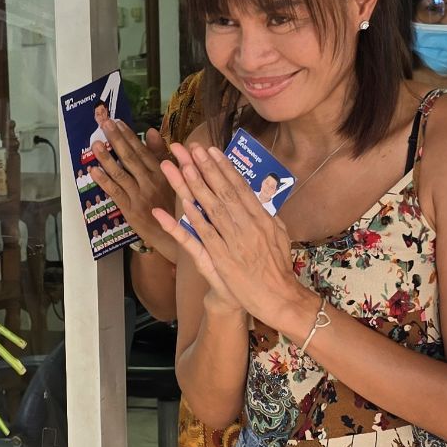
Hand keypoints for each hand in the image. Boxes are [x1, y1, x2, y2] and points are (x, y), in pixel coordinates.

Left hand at [84, 107, 181, 263]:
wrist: (173, 235)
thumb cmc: (171, 203)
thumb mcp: (172, 176)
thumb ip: (160, 153)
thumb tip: (151, 131)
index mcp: (162, 172)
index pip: (142, 149)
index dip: (128, 135)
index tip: (116, 121)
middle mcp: (151, 181)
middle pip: (130, 157)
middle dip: (115, 139)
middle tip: (103, 123)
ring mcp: (140, 195)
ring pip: (120, 173)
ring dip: (106, 158)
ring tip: (94, 144)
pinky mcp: (131, 209)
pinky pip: (115, 192)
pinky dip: (104, 181)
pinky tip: (93, 170)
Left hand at [152, 142, 316, 335]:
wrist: (276, 297)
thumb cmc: (277, 267)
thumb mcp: (279, 235)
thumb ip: (268, 214)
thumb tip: (262, 195)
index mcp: (260, 218)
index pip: (238, 187)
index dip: (223, 167)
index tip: (210, 150)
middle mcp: (245, 225)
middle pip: (221, 191)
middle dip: (204, 168)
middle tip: (188, 148)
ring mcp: (230, 242)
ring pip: (208, 208)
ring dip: (192, 186)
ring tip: (177, 166)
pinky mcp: (218, 258)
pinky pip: (197, 237)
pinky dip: (181, 223)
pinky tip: (167, 209)